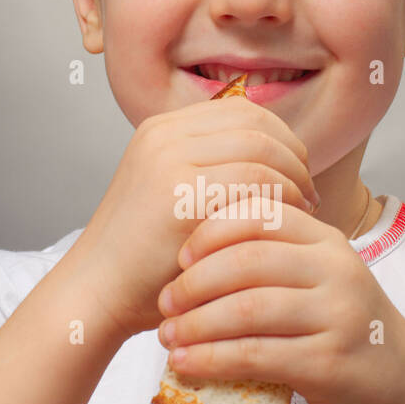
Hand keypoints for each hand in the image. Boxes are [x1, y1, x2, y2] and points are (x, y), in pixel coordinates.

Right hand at [73, 99, 319, 338]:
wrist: (96, 292)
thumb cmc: (143, 259)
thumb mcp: (172, 196)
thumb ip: (210, 170)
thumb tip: (278, 158)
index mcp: (162, 128)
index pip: (245, 111)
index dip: (283, 139)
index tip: (298, 174)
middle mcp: (163, 134)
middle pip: (258, 125)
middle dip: (294, 160)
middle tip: (308, 196)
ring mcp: (168, 159)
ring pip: (260, 152)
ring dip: (292, 183)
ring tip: (301, 214)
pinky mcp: (178, 193)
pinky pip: (251, 183)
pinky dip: (278, 204)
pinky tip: (283, 228)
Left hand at [156, 199, 404, 403]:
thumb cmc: (349, 333)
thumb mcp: (322, 282)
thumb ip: (276, 263)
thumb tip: (191, 260)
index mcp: (328, 241)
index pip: (260, 215)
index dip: (210, 232)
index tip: (179, 258)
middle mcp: (336, 270)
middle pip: (247, 260)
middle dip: (194, 282)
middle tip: (164, 304)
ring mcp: (336, 315)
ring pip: (247, 308)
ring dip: (196, 324)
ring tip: (168, 337)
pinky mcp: (329, 363)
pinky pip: (256, 355)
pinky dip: (212, 359)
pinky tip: (186, 365)